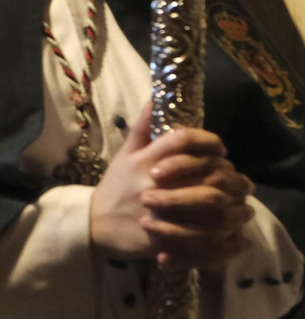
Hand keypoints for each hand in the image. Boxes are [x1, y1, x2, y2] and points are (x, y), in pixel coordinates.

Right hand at [90, 105, 254, 269]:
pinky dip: (224, 235)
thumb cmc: (115, 187)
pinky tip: (233, 231)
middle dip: (228, 173)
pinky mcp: (166, 237)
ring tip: (241, 202)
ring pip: (211, 205)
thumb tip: (156, 99)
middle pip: (205, 172)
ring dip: (233, 203)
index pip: (182, 140)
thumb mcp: (124, 155)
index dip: (207, 140)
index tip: (219, 149)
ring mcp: (161, 211)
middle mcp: (155, 183)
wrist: (96, 224)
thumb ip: (142, 129)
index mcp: (144, 161)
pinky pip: (203, 236)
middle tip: (236, 176)